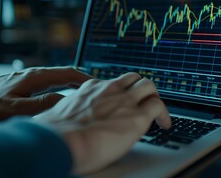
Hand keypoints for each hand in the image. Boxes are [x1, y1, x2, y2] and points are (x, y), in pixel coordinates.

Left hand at [0, 67, 90, 121]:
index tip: (100, 85)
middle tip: (98, 90)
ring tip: (86, 93)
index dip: (85, 78)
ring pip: (59, 77)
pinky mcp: (26, 81)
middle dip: (83, 80)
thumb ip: (40, 104)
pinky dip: (63, 85)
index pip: (68, 73)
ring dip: (74, 83)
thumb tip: (64, 100)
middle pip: (66, 73)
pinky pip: (51, 81)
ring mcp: (31, 76)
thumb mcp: (15, 107)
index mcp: (37, 76)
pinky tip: (65, 94)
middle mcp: (36, 73)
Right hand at [34, 72, 170, 174]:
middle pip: (133, 78)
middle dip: (140, 89)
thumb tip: (64, 124)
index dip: (120, 93)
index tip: (121, 102)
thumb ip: (69, 114)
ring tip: (157, 113)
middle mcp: (108, 89)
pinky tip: (164, 124)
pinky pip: (158, 106)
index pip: (111, 84)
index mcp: (90, 89)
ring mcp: (124, 99)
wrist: (61, 142)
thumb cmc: (55, 136)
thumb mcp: (58, 116)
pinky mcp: (137, 115)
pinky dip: (164, 114)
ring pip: (148, 85)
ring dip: (153, 97)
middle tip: (143, 103)